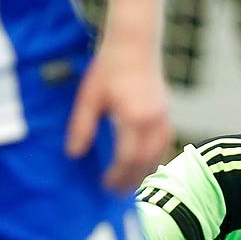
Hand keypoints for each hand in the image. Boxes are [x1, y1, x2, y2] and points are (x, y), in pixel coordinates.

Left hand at [65, 39, 171, 192]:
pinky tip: (142, 164)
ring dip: (144, 172)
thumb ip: (82, 127)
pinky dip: (153, 158)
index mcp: (133, 117)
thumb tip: (74, 154)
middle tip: (117, 194)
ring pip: (158, 155)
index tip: (104, 185)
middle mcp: (153, 120)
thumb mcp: (89, 97)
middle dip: (131, 180)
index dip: (117, 175)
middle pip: (145, 162)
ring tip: (129, 184)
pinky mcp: (166, 113)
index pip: (127, 157)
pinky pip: (164, 144)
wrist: (134, 45)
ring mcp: (163, 117)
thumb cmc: (108, 68)